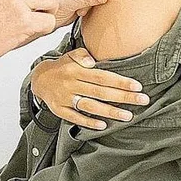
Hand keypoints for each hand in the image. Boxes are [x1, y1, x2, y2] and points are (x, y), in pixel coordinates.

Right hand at [31, 48, 149, 129]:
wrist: (38, 79)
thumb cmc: (62, 67)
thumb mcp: (70, 55)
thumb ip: (82, 55)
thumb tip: (92, 61)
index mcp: (76, 71)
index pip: (102, 77)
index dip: (120, 82)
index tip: (137, 86)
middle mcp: (71, 84)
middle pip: (100, 92)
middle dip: (123, 97)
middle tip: (143, 100)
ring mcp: (65, 98)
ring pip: (90, 106)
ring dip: (109, 112)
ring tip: (128, 116)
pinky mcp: (59, 110)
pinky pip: (74, 117)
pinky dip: (88, 122)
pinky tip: (103, 125)